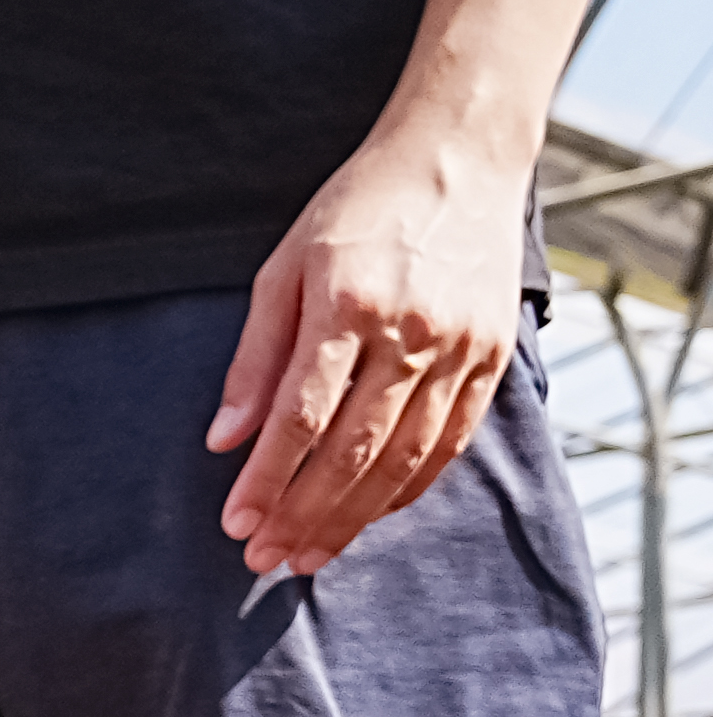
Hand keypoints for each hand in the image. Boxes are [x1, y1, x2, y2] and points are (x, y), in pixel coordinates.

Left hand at [207, 132, 532, 579]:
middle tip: (265, 559)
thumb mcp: (283, 268)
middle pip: (354, 450)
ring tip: (308, 555)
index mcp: (350, 306)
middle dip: (304, 515)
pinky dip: (408, 488)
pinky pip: (450, 442)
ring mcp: (460, 346)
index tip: (235, 525)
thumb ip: (255, 358)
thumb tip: (224, 439)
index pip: (300, 418)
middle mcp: (412, 331)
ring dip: (353, 517)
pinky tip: (369, 515)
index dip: (266, 480)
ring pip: (405, 457)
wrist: (459, 156)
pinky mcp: (492, 355)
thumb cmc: (357, 209)